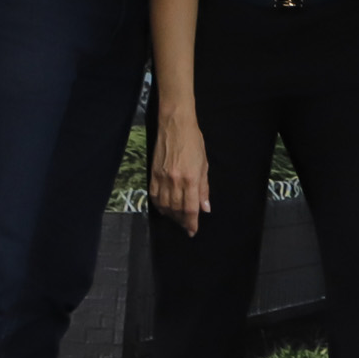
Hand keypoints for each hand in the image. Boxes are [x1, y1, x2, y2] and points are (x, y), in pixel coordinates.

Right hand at [151, 115, 209, 235]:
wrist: (175, 126)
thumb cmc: (194, 143)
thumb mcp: (204, 165)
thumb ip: (204, 188)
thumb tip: (205, 208)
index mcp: (190, 179)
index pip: (190, 208)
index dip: (191, 223)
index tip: (192, 231)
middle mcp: (175, 181)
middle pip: (177, 210)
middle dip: (182, 221)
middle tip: (186, 226)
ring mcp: (162, 178)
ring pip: (165, 205)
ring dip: (171, 216)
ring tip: (177, 219)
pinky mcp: (153, 174)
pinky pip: (154, 196)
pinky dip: (159, 206)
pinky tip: (164, 209)